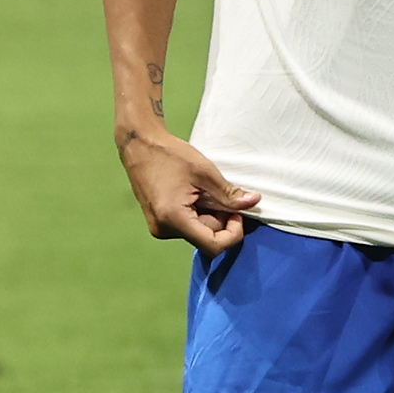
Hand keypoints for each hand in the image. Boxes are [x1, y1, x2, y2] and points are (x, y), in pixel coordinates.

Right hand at [116, 123, 256, 252]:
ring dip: (210, 214)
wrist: (139, 146)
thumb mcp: (205, 173)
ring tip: (203, 191)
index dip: (233, 234)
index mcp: (173, 218)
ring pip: (199, 231)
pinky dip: (199, 213)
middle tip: (220, 193)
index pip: (213, 246)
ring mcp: (159, 227)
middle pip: (207, 236)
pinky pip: (188, 225)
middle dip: (222, 218)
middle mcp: (163, 229)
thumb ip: (229, 193)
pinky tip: (195, 194)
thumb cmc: (169, 155)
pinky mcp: (159, 222)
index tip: (238, 213)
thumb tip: (253, 202)